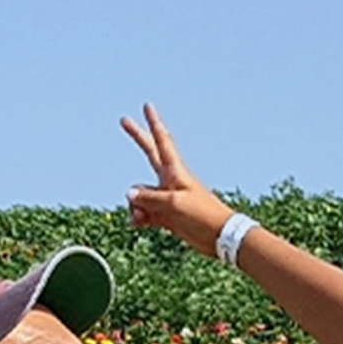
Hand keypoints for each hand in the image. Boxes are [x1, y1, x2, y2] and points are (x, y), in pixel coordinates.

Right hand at [120, 105, 237, 252]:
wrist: (218, 236)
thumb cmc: (201, 215)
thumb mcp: (173, 204)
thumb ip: (149, 198)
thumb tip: (130, 194)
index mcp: (175, 170)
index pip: (161, 140)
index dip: (154, 123)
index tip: (147, 106)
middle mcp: (169, 180)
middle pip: (148, 152)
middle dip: (137, 137)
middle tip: (124, 120)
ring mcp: (167, 197)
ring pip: (140, 193)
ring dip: (136, 205)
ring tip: (144, 218)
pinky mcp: (167, 215)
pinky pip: (144, 212)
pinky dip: (140, 217)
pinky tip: (140, 224)